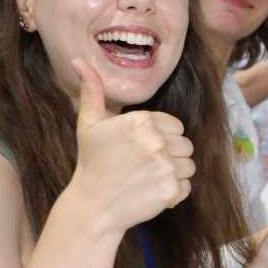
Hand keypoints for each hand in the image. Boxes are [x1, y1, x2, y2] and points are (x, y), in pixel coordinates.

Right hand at [66, 59, 194, 232]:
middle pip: (186, 145)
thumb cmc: (92, 162)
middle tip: (144, 166)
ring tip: (148, 178)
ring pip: (189, 166)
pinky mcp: (171, 189)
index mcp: (142, 121)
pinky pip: (187, 187)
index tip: (142, 149)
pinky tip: (151, 192)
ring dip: (174, 173)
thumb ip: (92, 91)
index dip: (162, 138)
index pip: (176, 126)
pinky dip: (174, 192)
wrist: (92, 205)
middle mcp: (156, 141)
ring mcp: (165, 166)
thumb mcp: (89, 124)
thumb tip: (78, 61)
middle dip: (170, 155)